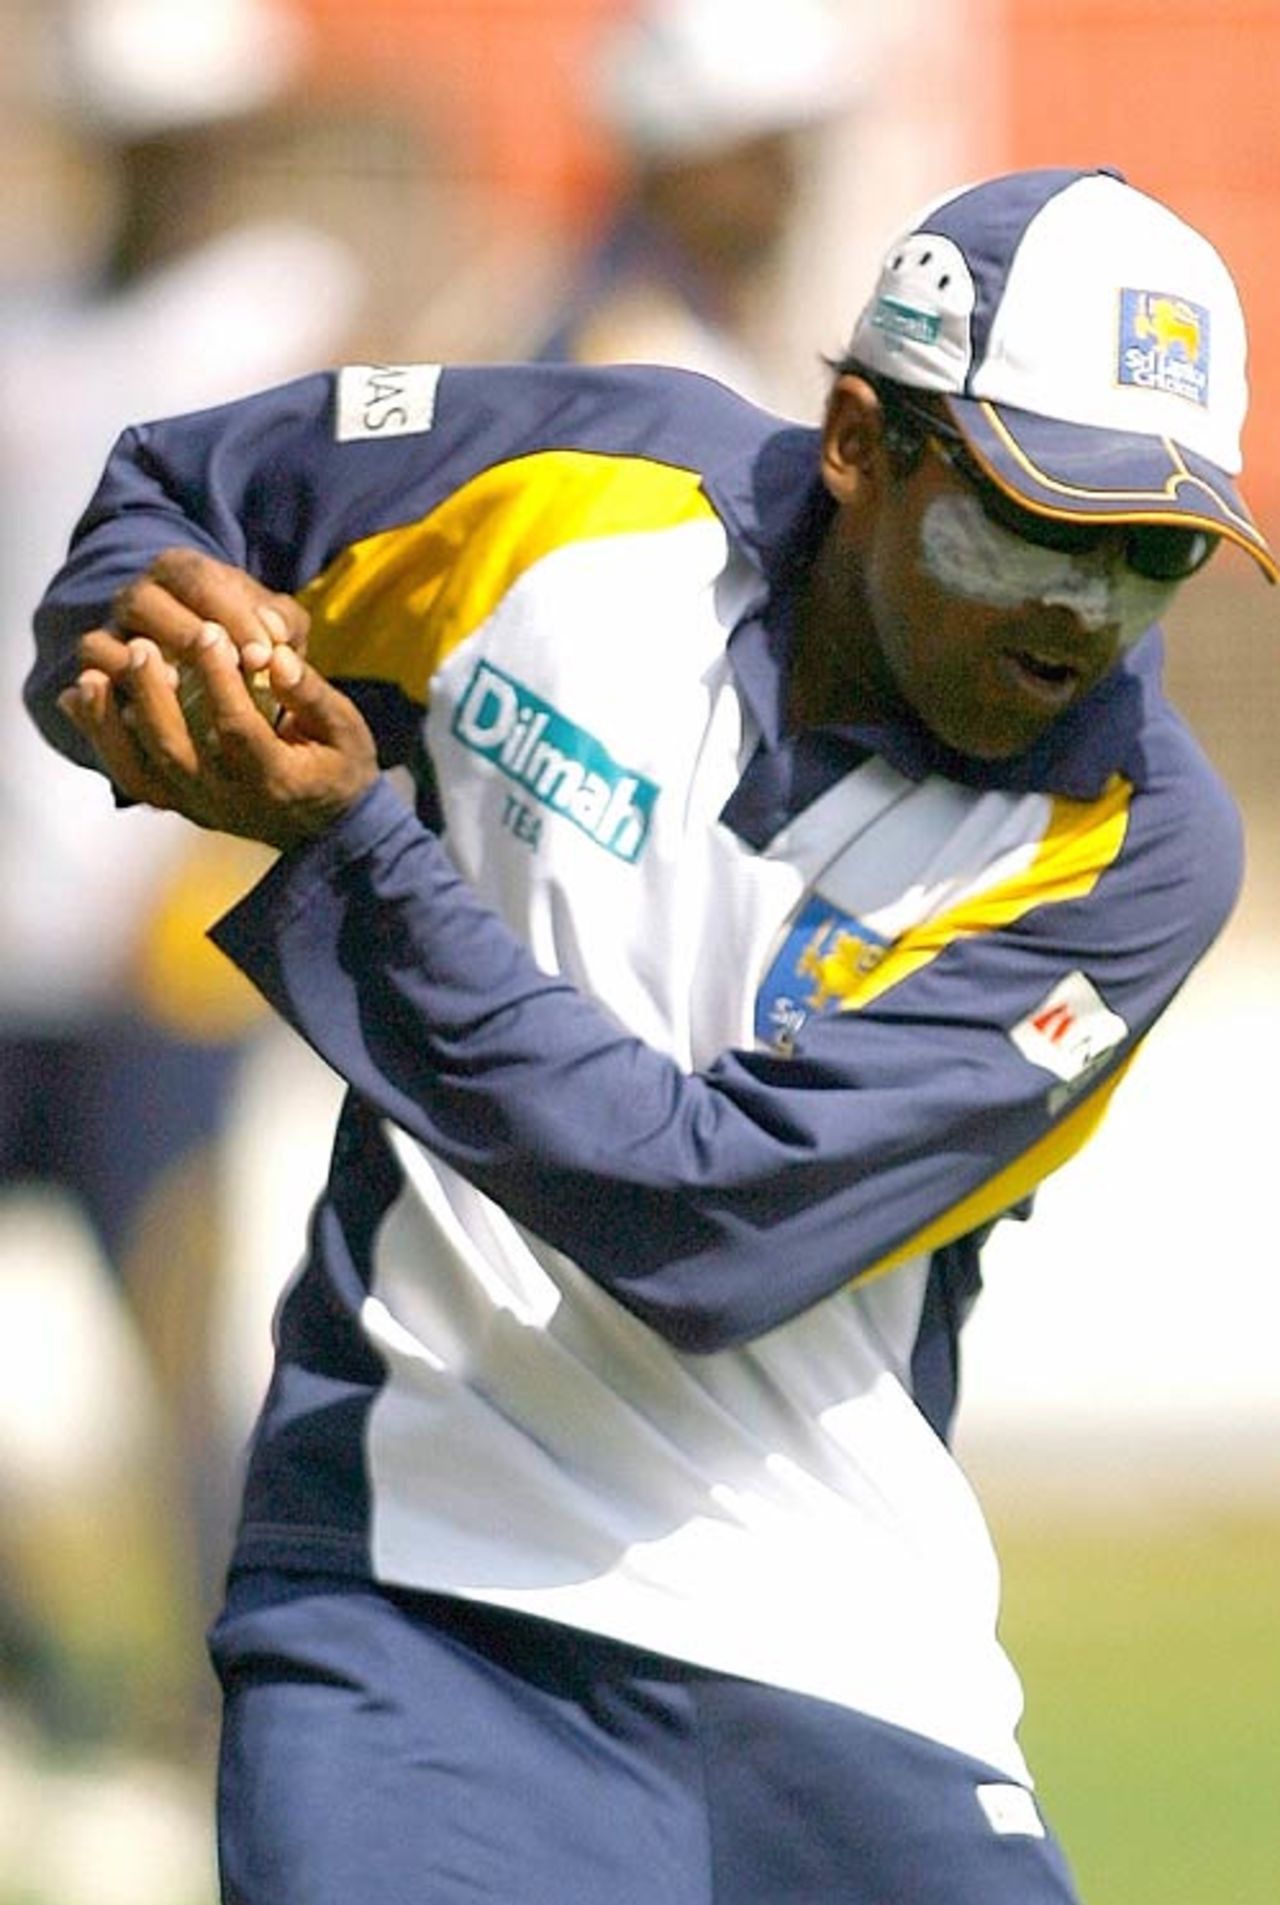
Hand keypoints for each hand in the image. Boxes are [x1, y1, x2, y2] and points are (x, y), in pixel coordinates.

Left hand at [59, 623, 378, 851]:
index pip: (237, 729)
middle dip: (155, 696)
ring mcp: (201, 806)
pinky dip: (101, 738)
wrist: (327, 830)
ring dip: (115, 720)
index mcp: (277, 781)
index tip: (209, 631)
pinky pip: (131, 776)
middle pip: (179, 750)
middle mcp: (231, 800)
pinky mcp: (181, 803)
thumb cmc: (339, 767)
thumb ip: (312, 694)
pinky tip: (81, 696)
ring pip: (145, 769)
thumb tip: (275, 657)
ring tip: (101, 670)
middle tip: (144, 646)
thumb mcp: (347, 730)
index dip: (220, 680)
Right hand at [107, 546, 309, 672]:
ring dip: (140, 661)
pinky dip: (112, 687)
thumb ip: (283, 627)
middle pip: (145, 601)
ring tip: (177, 685)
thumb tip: (275, 636)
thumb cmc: (254, 647)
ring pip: (106, 636)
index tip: (263, 656)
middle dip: (187, 634)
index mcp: (182, 571)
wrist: (226, 685)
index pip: (200, 580)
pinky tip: (148, 710)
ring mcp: (112, 635)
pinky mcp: (99, 674)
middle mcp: (139, 596)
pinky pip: (92, 676)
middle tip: (226, 668)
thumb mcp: (279, 631)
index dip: (230, 616)